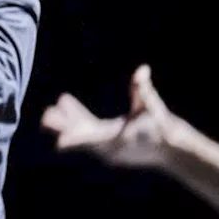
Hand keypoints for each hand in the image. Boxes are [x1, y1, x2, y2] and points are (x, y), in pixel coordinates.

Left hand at [41, 65, 182, 169]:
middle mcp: (109, 147)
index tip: (59, 143)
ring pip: (82, 134)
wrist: (173, 148)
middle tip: (45, 117)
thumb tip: (143, 69)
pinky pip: (88, 134)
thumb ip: (143, 89)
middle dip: (64, 126)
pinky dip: (78, 122)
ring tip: (51, 109)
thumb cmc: (162, 126)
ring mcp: (108, 148)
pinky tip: (67, 106)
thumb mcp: (151, 106)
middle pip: (81, 137)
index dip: (76, 141)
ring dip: (69, 121)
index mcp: (117, 139)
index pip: (92, 141)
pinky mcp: (109, 146)